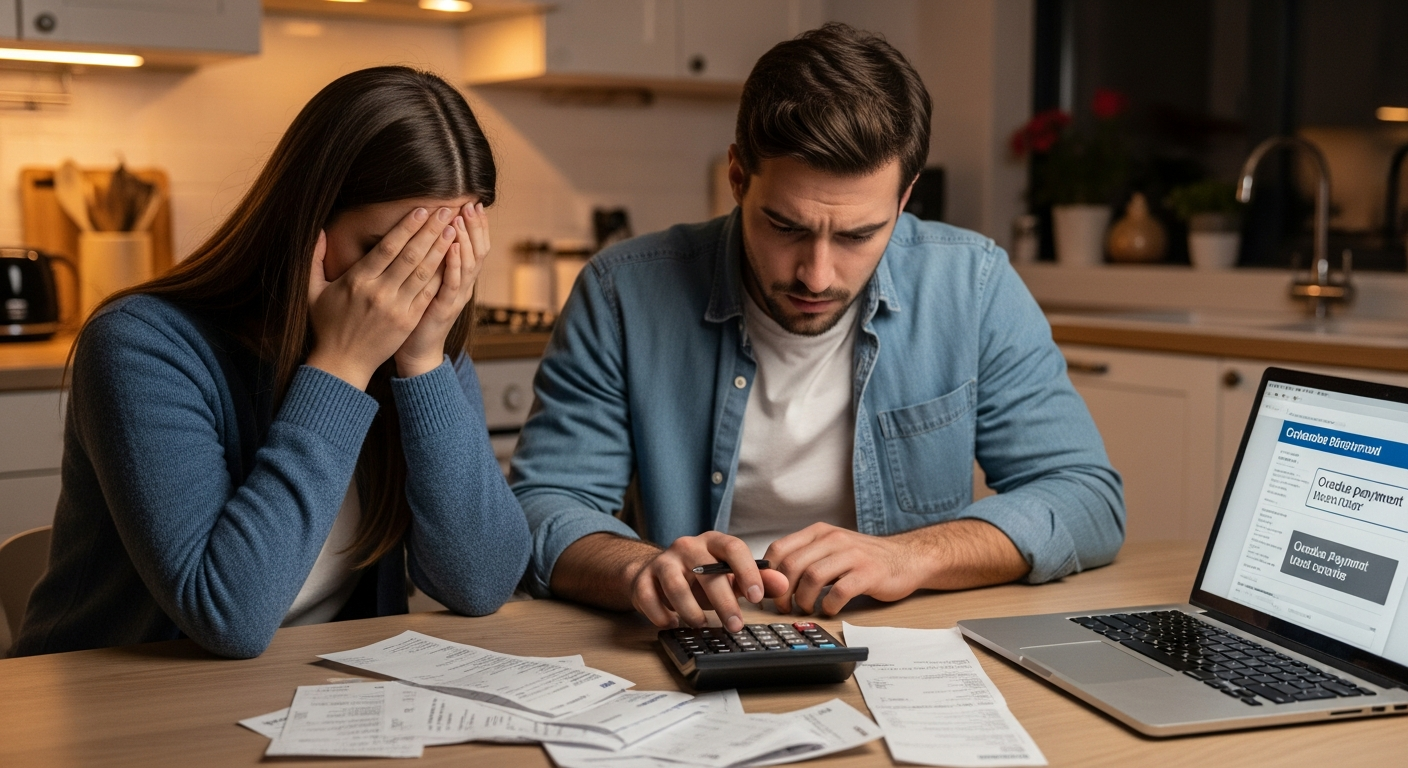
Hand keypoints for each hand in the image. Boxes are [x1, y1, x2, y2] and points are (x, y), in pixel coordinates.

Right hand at [306, 206, 456, 388]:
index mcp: (357, 280)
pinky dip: (441, 276)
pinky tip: (452, 260)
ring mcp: (396, 307)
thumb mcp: (313, 292)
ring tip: (453, 229)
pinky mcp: (408, 321)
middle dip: (430, 231)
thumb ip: (315, 259)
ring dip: (440, 250)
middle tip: (445, 211)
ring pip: (423, 273)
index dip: (407, 227)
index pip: (388, 247)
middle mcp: (379, 292)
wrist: (342, 363)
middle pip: (410, 255)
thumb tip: (319, 231)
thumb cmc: (327, 325)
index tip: (421, 210)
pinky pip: (428, 294)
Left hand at [395, 202, 490, 377]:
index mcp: (460, 279)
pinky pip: (452, 284)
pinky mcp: (444, 309)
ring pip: (468, 264)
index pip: (476, 246)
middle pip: (478, 251)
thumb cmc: (416, 316)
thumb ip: (432, 260)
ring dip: (465, 239)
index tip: (473, 203)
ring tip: (462, 218)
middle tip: (472, 204)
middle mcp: (463, 286)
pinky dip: (453, 264)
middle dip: (475, 226)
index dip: (477, 226)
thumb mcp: (427, 283)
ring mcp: (456, 298)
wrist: (417, 352)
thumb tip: (429, 233)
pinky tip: (451, 246)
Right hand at [631, 531, 788, 632]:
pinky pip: (649, 597)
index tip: (756, 597)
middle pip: (706, 572)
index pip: (733, 548)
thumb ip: (756, 580)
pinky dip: (662, 615)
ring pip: (676, 586)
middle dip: (723, 602)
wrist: (654, 572)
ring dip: (691, 610)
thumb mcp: (728, 575)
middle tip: (735, 625)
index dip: (746, 572)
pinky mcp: (642, 578)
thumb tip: (784, 584)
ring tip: (700, 624)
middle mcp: (686, 546)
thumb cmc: (698, 576)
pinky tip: (672, 623)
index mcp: (712, 542)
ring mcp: (662, 561)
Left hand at [766, 523, 921, 615]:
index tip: (767, 592)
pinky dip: (828, 606)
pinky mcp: (868, 573)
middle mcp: (833, 539)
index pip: (780, 548)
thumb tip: (771, 579)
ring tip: (806, 609)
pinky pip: (839, 592)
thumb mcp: (831, 550)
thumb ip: (805, 558)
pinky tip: (829, 609)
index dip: (768, 573)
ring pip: (812, 578)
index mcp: (819, 533)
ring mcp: (852, 555)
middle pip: (792, 565)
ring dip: (803, 600)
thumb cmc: (863, 558)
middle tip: (784, 607)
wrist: (907, 558)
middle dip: (782, 592)